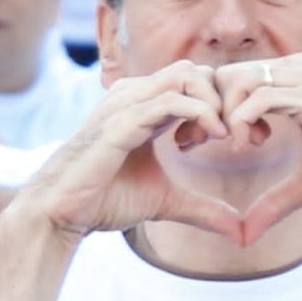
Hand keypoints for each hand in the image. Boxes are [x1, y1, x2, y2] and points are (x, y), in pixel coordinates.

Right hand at [11, 62, 242, 241]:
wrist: (60, 212)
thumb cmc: (103, 200)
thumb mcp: (167, 201)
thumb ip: (204, 208)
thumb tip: (241, 231)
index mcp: (143, 107)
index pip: (195, 81)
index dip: (221, 104)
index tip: (233, 140)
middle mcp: (134, 97)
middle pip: (195, 70)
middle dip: (223, 98)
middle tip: (231, 136)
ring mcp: (125, 105)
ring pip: (186, 74)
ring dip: (214, 102)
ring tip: (222, 137)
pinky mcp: (121, 121)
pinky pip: (171, 100)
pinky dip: (201, 114)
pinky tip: (210, 138)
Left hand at [218, 54, 301, 241]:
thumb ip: (275, 202)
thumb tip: (244, 236)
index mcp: (294, 80)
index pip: (233, 79)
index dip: (212, 110)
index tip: (209, 143)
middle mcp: (298, 71)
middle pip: (226, 74)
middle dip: (207, 109)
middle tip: (209, 144)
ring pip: (238, 79)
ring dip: (223, 115)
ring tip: (236, 146)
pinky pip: (260, 97)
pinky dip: (241, 120)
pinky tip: (250, 145)